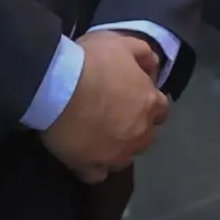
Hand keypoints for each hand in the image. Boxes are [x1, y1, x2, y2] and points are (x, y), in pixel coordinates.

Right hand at [38, 31, 168, 183]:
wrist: (58, 85)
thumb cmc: (92, 61)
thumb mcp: (122, 43)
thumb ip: (143, 54)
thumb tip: (154, 66)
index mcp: (149, 103)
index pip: (161, 110)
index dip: (148, 104)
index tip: (134, 99)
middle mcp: (139, 132)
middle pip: (145, 137)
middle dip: (135, 129)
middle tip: (114, 119)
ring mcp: (117, 154)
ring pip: (124, 159)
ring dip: (116, 150)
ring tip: (97, 140)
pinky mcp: (92, 167)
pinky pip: (97, 175)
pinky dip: (93, 169)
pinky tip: (83, 158)